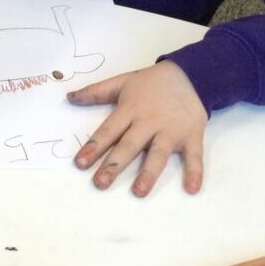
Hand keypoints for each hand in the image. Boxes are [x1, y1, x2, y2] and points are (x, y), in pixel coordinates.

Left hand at [68, 61, 206, 195]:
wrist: (191, 74)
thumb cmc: (152, 82)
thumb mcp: (122, 81)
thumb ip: (96, 92)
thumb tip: (69, 97)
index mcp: (130, 110)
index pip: (109, 131)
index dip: (94, 147)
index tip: (80, 163)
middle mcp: (149, 122)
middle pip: (129, 146)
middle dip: (114, 165)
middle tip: (100, 183)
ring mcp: (171, 131)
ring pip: (158, 154)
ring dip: (148, 173)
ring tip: (138, 192)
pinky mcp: (192, 136)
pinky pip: (194, 156)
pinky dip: (195, 172)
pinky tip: (191, 189)